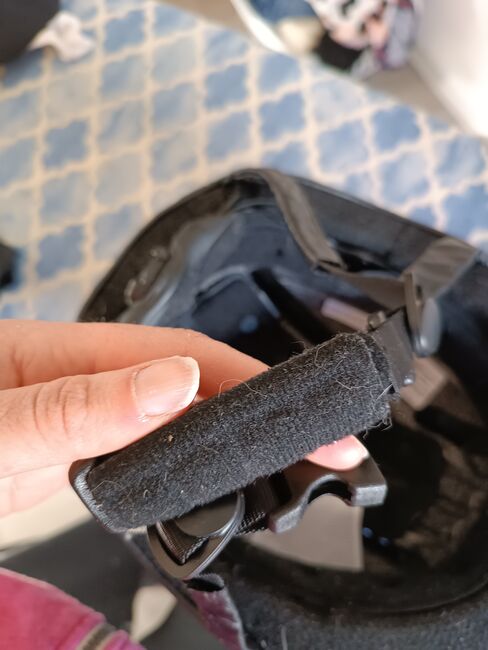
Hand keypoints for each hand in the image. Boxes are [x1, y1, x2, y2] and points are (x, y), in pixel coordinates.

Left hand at [0, 320, 367, 516]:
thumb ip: (79, 405)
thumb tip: (174, 380)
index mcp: (80, 356)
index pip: (193, 360)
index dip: (262, 387)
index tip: (317, 421)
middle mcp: (95, 379)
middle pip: (203, 383)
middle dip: (270, 411)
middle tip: (328, 447)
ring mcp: (93, 414)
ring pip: (186, 416)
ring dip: (242, 435)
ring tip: (295, 459)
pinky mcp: (87, 448)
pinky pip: (158, 447)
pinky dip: (200, 461)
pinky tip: (222, 475)